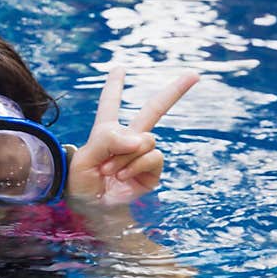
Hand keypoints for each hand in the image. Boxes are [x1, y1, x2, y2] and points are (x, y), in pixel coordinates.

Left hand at [66, 66, 198, 205]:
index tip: (119, 68)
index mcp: (106, 131)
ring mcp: (142, 155)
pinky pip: (152, 157)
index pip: (111, 104)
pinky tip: (122, 176)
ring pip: (146, 140)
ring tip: (109, 171)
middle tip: (195, 74)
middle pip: (154, 109)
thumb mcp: (85, 157)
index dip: (115, 86)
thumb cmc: (81, 184)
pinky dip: (135, 165)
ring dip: (124, 156)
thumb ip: (108, 140)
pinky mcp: (152, 171)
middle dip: (175, 91)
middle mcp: (128, 140)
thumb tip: (141, 140)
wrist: (92, 209)